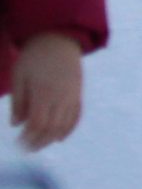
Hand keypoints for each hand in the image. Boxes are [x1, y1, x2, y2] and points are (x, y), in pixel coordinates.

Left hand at [11, 32, 82, 150]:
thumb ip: (18, 102)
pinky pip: (76, 115)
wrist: (59, 38)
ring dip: (51, 138)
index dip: (28, 137)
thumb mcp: (19, 76)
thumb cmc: (34, 57)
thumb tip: (16, 124)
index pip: (38, 123)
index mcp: (44, 92)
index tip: (18, 144)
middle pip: (52, 127)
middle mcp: (61, 96)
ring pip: (65, 124)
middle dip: (39, 141)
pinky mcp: (78, 93)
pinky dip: (69, 129)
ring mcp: (73, 95)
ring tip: (39, 145)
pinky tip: (59, 138)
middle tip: (26, 149)